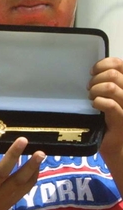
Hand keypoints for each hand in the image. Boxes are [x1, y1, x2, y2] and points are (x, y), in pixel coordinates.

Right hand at [0, 131, 42, 209]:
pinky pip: (25, 189)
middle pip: (2, 171)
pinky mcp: (10, 201)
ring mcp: (0, 196)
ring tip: (41, 152)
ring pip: (18, 181)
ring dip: (31, 166)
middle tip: (23, 139)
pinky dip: (33, 176)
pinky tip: (37, 165)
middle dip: (13, 154)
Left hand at [89, 57, 122, 172]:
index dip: (104, 64)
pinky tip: (94, 105)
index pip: (121, 64)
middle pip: (114, 74)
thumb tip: (92, 71)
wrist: (116, 145)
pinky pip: (109, 104)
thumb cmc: (108, 119)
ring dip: (96, 90)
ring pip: (111, 87)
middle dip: (96, 79)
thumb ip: (106, 82)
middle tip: (89, 89)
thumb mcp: (108, 96)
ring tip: (91, 97)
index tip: (92, 72)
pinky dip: (98, 102)